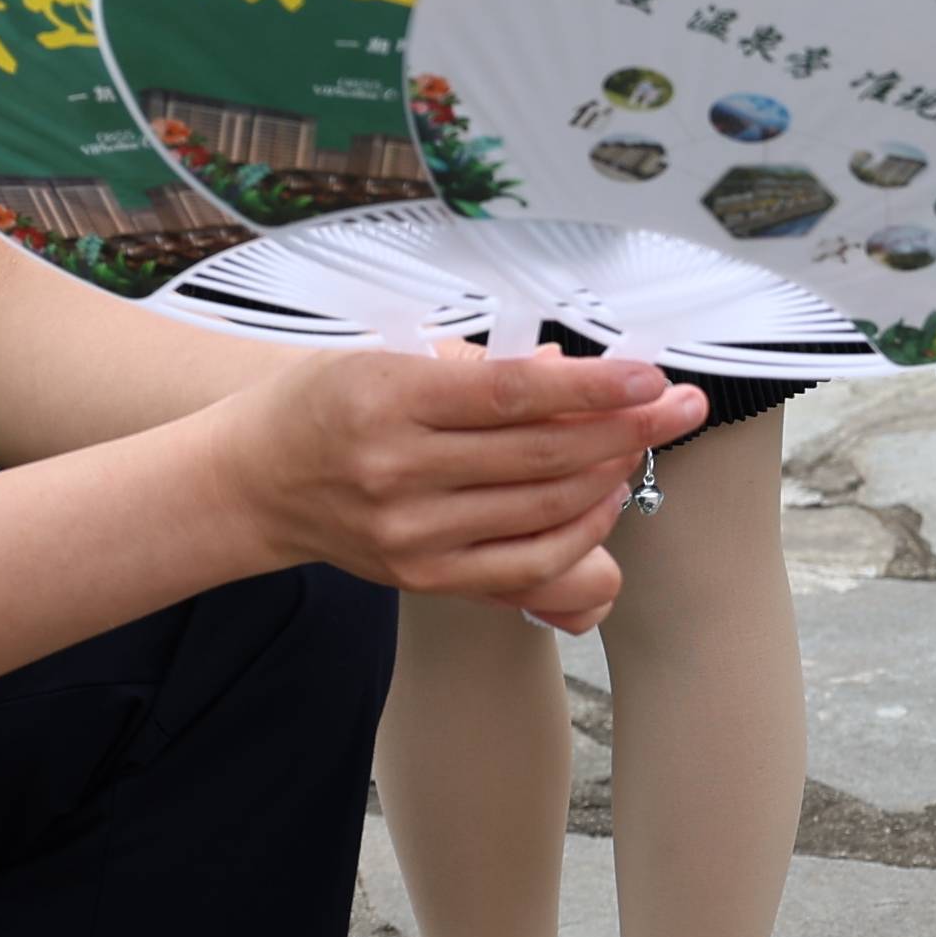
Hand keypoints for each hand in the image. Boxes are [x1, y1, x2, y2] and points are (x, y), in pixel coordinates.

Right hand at [227, 339, 699, 621]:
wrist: (253, 482)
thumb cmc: (323, 404)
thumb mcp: (385, 358)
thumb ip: (475, 370)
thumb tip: (564, 369)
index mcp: (389, 398)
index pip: (511, 394)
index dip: (592, 387)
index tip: (650, 376)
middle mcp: (399, 471)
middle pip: (540, 455)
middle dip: (627, 429)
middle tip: (681, 406)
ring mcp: (411, 534)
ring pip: (541, 511)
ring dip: (610, 476)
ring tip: (645, 444)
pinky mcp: (422, 578)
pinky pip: (523, 566)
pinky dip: (577, 534)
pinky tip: (604, 501)